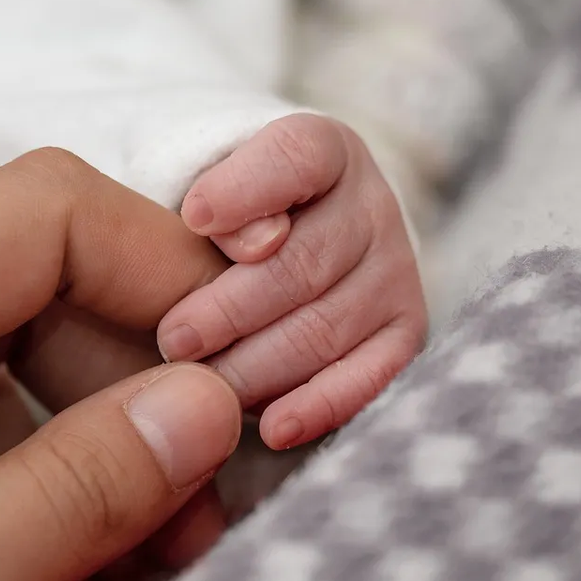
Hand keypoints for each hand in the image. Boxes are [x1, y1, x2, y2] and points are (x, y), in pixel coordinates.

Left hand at [0, 149, 241, 580]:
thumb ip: (72, 495)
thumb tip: (203, 405)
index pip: (43, 211)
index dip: (161, 268)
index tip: (232, 368)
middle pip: (35, 288)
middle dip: (133, 386)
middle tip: (196, 502)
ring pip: (6, 375)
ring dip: (84, 459)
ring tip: (129, 567)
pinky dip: (20, 502)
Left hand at [157, 114, 427, 449]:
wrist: (289, 244)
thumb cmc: (223, 221)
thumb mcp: (208, 189)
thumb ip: (216, 202)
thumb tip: (251, 245)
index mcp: (323, 152)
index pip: (296, 157)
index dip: (246, 189)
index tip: (192, 217)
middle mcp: (371, 205)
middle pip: (306, 259)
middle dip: (233, 306)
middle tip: (175, 339)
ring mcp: (394, 272)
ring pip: (328, 325)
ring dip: (259, 362)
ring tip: (201, 385)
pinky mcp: (405, 335)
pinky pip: (372, 375)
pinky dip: (321, 404)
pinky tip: (273, 428)